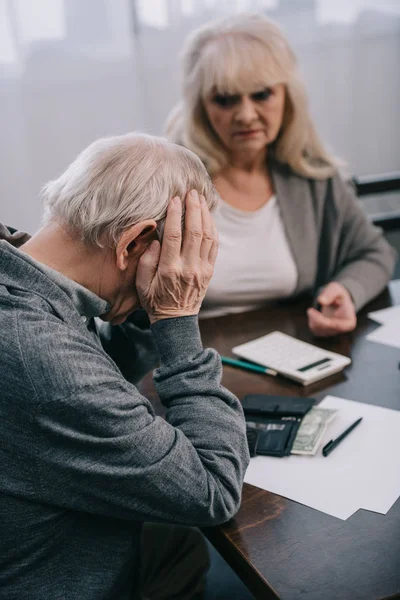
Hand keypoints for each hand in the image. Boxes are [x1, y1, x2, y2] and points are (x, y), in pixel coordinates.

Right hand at [136, 190, 217, 322]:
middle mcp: (189, 267)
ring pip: (208, 236)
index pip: (174, 235)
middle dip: (194, 209)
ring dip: (205, 215)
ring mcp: (202, 269)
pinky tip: (208, 217)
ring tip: (200, 199)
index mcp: (169, 269)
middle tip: (191, 192)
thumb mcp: (141, 284)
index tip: (174, 199)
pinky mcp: (210, 271)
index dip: (175, 215)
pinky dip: (213, 228)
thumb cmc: (154, 300)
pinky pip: (214, 245)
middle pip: (194, 231)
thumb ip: (147, 261)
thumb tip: (156, 241)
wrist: (176, 320)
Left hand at [307, 282, 356, 336]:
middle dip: (315, 319)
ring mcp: (333, 332)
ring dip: (313, 320)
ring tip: (315, 309)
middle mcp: (342, 330)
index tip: (310, 311)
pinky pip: (315, 330)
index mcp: (349, 322)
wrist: (337, 299)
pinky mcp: (325, 332)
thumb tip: (321, 301)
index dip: (320, 319)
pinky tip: (314, 314)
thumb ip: (330, 294)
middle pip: (325, 329)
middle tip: (310, 310)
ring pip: (318, 331)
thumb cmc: (338, 294)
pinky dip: (312, 322)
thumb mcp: (335, 289)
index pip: (334, 325)